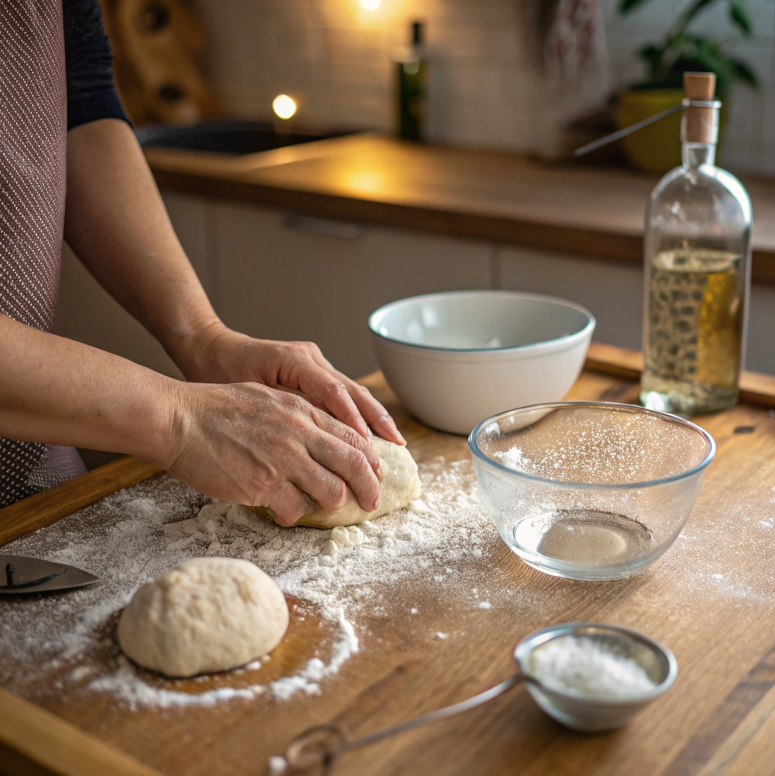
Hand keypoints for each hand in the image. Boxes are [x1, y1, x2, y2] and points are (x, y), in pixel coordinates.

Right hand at [167, 382, 381, 525]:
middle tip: (370, 503)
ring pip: (332, 492)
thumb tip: (321, 436)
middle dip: (369, 489)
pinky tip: (282, 511)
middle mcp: (300, 433)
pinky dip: (293, 516)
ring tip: (318, 506)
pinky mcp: (263, 485)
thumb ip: (298, 415)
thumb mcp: (267, 398)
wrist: (179, 419)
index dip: (371, 461)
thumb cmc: (216, 408)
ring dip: (330, 504)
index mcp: (303, 411)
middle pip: (355, 466)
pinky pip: (295, 510)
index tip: (375, 474)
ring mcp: (283, 460)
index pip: (353, 438)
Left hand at [176, 323, 405, 447]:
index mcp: (294, 361)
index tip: (366, 447)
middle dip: (376, 420)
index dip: (353, 420)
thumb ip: (279, 411)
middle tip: (394, 448)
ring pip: (352, 391)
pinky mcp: (312, 371)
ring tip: (394, 441)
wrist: (209, 349)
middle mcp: (310, 358)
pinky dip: (359, 414)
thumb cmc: (218, 373)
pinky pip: (341, 393)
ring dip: (374, 417)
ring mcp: (314, 362)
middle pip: (352, 390)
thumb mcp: (244, 394)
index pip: (332, 392)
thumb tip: (309, 442)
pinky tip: (372, 432)